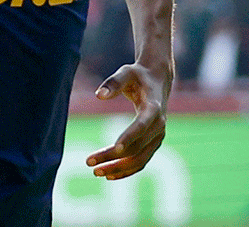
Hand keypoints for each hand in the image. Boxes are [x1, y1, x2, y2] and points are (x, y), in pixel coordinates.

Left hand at [86, 62, 170, 179]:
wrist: (158, 80)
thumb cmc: (139, 75)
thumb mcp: (126, 72)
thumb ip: (113, 82)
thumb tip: (98, 95)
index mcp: (154, 108)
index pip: (142, 125)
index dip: (129, 137)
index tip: (114, 148)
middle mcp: (159, 126)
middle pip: (136, 147)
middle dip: (113, 156)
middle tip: (89, 162)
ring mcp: (158, 137)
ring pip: (139, 159)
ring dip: (118, 168)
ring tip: (96, 172)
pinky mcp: (154, 144)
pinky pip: (141, 162)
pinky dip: (127, 170)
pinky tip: (109, 175)